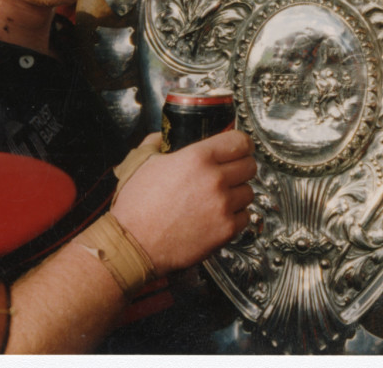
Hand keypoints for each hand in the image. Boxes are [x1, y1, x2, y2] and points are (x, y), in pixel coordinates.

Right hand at [112, 129, 255, 272]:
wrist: (132, 246)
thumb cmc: (135, 207)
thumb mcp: (140, 163)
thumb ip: (154, 143)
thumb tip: (159, 137)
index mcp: (197, 158)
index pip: (240, 142)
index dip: (242, 144)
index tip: (242, 148)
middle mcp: (214, 180)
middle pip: (249, 165)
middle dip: (241, 167)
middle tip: (230, 173)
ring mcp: (223, 206)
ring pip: (248, 192)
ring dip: (237, 193)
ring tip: (218, 198)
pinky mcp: (226, 230)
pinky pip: (245, 216)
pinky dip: (235, 216)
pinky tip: (219, 216)